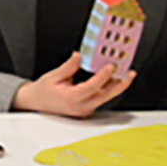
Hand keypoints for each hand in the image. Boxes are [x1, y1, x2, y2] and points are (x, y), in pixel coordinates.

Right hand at [9, 53, 135, 117]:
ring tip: (126, 74)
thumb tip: (80, 56)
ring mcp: (86, 109)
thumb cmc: (44, 90)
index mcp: (71, 98)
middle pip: (105, 95)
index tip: (111, 66)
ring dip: (117, 85)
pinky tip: (114, 79)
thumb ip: (69, 66)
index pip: (92, 87)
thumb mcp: (53, 76)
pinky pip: (101, 97)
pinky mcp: (88, 108)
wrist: (37, 103)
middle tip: (129, 73)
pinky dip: (109, 88)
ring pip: (106, 97)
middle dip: (120, 84)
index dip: (103, 76)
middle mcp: (81, 106)